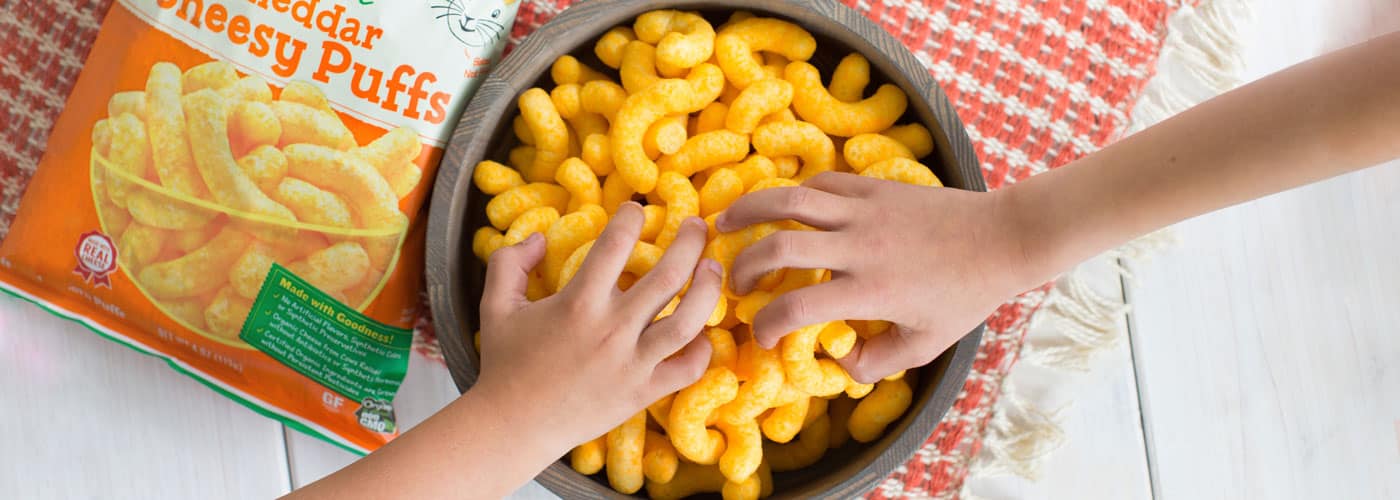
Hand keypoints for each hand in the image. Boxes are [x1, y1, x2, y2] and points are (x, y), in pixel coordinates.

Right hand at [473, 201, 722, 450]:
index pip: (616, 244)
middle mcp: (612, 330)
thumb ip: (510, 263)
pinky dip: (703, 349)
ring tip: (712, 268)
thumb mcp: (496, 306)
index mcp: (578, 303)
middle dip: (690, 242)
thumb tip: (537, 237)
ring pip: (688, 321)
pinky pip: (687, 369)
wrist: (513, 426)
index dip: (631, 217)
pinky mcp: (643, 393)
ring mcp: (632, 364)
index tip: (636, 209)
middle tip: (698, 225)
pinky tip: (702, 331)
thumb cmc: (505, 364)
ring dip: (707, 289)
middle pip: (668, 275)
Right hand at [716, 172, 1034, 382]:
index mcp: (871, 291)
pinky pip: (820, 183)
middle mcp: (861, 247)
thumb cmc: (964, 296)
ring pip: (788, 199)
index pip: (796, 309)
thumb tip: (833, 360)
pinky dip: (792, 195)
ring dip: (748, 210)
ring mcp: (865, 210)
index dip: (766, 326)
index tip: (761, 336)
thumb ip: (875, 362)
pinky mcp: (873, 186)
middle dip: (743, 267)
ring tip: (723, 221)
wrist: (1002, 237)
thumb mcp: (924, 346)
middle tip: (733, 284)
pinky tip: (779, 207)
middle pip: (777, 247)